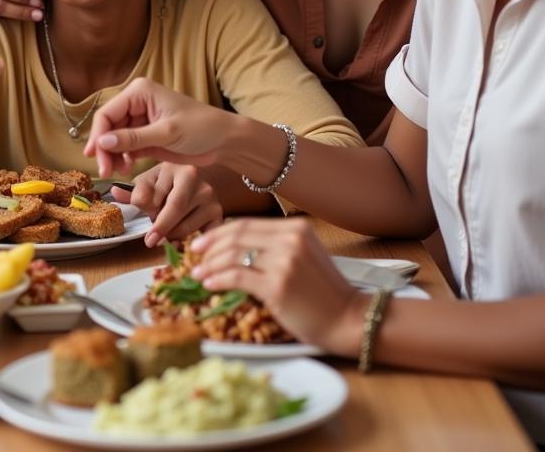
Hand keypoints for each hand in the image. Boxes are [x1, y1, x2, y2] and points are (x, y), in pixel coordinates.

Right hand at [83, 78, 230, 177]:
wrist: (224, 141)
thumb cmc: (201, 128)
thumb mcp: (167, 133)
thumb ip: (134, 138)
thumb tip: (102, 142)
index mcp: (139, 92)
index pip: (107, 113)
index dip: (98, 136)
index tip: (96, 158)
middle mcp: (136, 103)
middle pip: (108, 127)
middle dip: (105, 149)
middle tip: (105, 172)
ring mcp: (140, 120)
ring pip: (114, 139)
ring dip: (112, 156)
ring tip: (119, 172)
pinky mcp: (145, 136)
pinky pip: (125, 147)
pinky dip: (122, 158)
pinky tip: (127, 168)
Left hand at [122, 163, 223, 247]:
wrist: (194, 182)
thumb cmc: (166, 182)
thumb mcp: (148, 182)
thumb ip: (133, 192)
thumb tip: (115, 192)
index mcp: (180, 169)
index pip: (158, 196)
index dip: (147, 211)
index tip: (142, 225)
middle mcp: (200, 181)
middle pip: (173, 212)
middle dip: (160, 227)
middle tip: (150, 241)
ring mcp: (212, 199)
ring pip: (185, 228)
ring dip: (171, 235)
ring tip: (166, 229)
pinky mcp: (219, 215)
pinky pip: (201, 237)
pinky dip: (189, 243)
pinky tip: (180, 242)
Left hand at [187, 217, 366, 354]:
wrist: (349, 320)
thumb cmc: (324, 293)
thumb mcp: (303, 257)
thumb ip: (274, 247)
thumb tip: (232, 247)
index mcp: (296, 228)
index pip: (246, 224)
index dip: (219, 232)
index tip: (202, 242)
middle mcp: (290, 239)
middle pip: (237, 236)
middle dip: (210, 246)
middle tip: (194, 256)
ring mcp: (284, 261)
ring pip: (233, 255)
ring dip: (210, 265)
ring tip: (198, 274)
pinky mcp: (277, 286)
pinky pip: (236, 276)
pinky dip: (218, 279)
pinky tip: (210, 285)